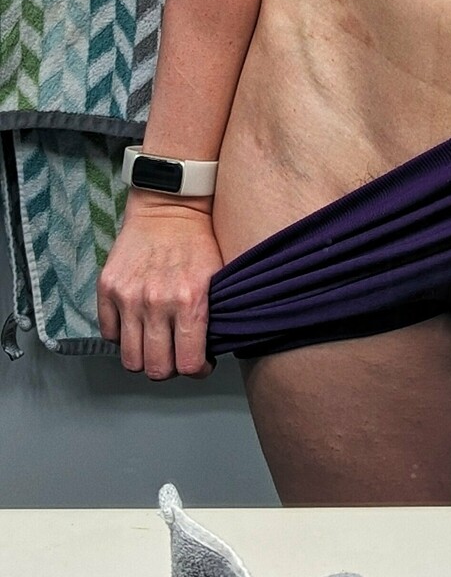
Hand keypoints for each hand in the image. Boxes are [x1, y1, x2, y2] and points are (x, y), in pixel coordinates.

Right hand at [97, 199, 222, 378]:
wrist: (170, 205)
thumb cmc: (199, 240)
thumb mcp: (217, 277)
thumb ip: (210, 316)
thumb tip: (207, 353)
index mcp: (190, 301)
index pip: (188, 364)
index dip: (196, 370)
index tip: (198, 364)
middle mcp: (157, 303)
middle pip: (156, 369)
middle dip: (169, 368)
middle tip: (175, 355)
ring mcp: (129, 296)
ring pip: (131, 359)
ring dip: (144, 357)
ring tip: (155, 344)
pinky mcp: (108, 287)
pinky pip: (109, 334)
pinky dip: (121, 336)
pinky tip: (136, 325)